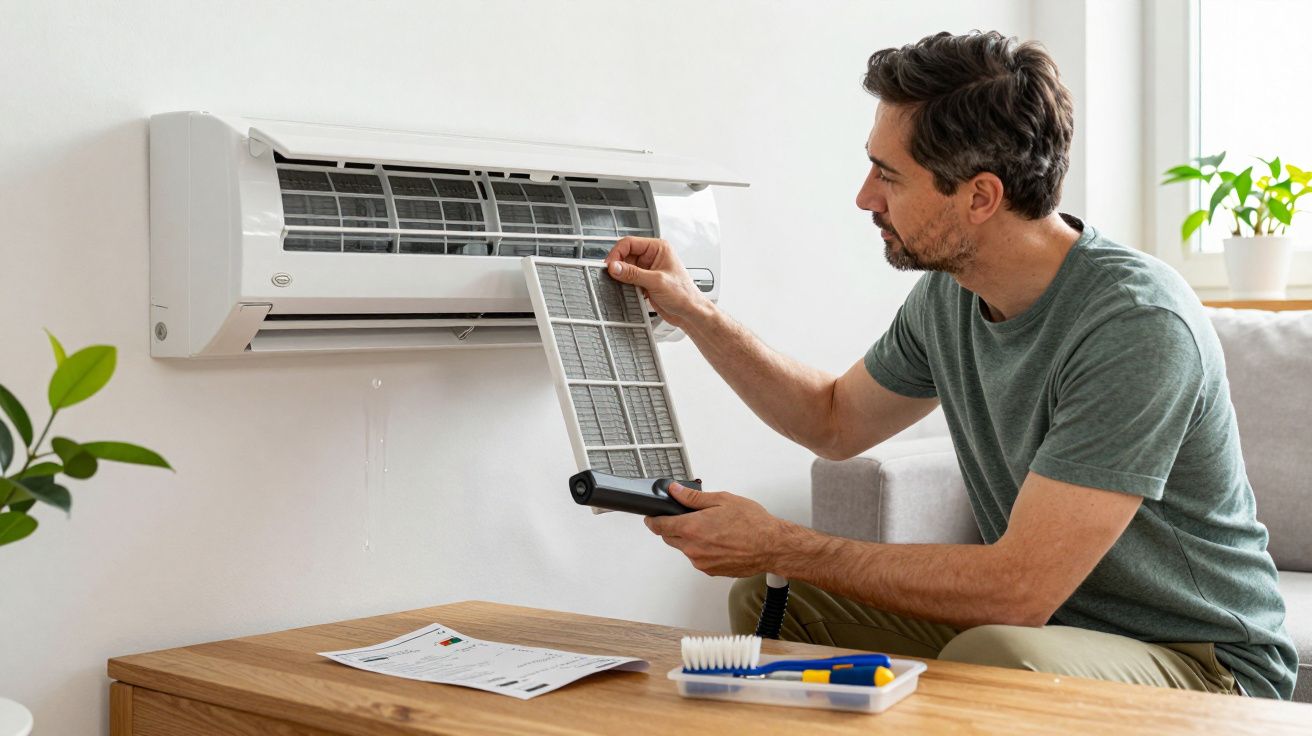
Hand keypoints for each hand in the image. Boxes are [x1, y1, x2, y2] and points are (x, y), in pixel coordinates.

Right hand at [604, 237, 712, 329]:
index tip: (610, 266)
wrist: (689, 313)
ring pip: (625, 268)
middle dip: (618, 266)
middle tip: (611, 276)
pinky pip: (629, 279)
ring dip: (621, 277)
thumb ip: (633, 273)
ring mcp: (648, 269)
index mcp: (659, 248)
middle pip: (625, 255)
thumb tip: (614, 267)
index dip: (617, 253)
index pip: (630, 243)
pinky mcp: (645, 282)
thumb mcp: (656, 282)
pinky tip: (627, 291)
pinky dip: (625, 285)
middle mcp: (653, 256)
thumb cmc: (684, 294)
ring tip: (620, 284)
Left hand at [644, 483, 790, 576]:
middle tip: (688, 518)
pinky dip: (702, 549)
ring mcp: (702, 562)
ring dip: (690, 538)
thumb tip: (676, 491)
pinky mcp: (711, 571)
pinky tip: (719, 541)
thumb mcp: (722, 500)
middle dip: (673, 527)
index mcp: (693, 528)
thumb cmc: (753, 524)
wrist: (772, 547)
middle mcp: (694, 548)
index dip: (653, 520)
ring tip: (712, 528)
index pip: (660, 526)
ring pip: (685, 548)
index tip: (651, 517)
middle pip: (669, 538)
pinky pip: (698, 558)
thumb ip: (694, 498)